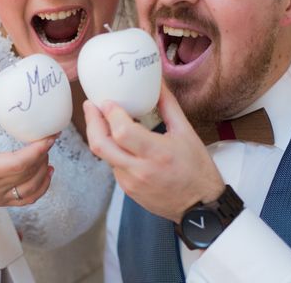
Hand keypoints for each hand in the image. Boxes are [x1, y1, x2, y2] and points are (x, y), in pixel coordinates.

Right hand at [0, 73, 55, 205]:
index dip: (38, 150)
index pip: (18, 163)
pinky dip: (40, 187)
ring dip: (43, 170)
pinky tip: (46, 171)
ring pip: (31, 189)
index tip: (50, 135)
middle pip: (28, 174)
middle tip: (50, 136)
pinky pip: (27, 200)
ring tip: (46, 151)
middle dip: (43, 155)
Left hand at [84, 81, 223, 221]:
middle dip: (91, 122)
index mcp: (157, 153)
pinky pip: (113, 166)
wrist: (200, 207)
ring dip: (101, 136)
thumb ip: (168, 105)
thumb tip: (157, 81)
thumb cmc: (196, 168)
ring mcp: (131, 183)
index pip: (122, 131)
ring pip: (104, 155)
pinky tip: (121, 143)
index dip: (110, 114)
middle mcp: (140, 170)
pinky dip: (113, 151)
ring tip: (104, 120)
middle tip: (90, 106)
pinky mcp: (127, 190)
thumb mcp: (186, 132)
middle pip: (100, 145)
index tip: (107, 100)